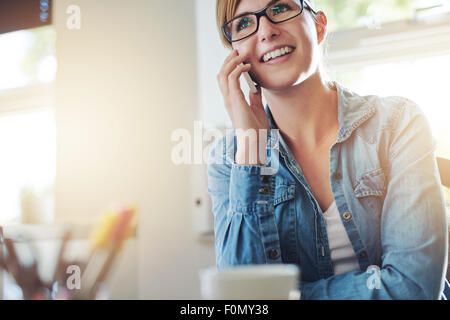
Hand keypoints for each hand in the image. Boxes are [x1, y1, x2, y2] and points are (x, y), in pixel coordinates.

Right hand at [217, 50, 268, 164]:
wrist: (254, 141)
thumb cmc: (255, 129)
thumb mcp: (257, 109)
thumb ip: (255, 98)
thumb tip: (256, 88)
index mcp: (232, 100)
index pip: (225, 78)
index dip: (230, 65)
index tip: (240, 56)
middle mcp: (228, 99)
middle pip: (221, 73)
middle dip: (228, 60)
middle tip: (238, 50)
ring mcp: (230, 100)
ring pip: (224, 74)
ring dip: (232, 62)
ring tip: (242, 55)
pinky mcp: (235, 101)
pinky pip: (232, 80)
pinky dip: (238, 70)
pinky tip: (247, 66)